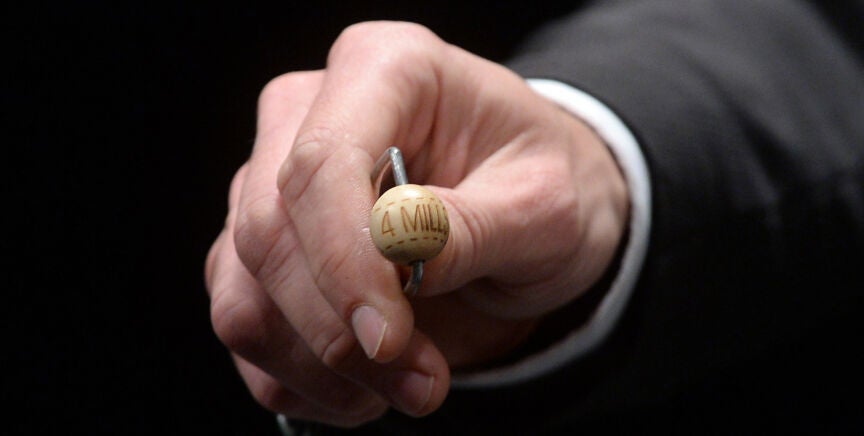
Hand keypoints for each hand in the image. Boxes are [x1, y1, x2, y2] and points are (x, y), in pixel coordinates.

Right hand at [205, 21, 627, 426]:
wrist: (531, 213)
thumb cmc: (542, 187)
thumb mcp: (544, 206)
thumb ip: (469, 228)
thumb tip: (395, 258)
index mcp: (384, 69)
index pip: (321, 162)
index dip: (343, 259)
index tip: (389, 339)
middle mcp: (309, 117)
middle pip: (267, 233)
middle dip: (337, 332)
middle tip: (423, 383)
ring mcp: (273, 183)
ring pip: (243, 294)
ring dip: (321, 367)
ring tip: (411, 386)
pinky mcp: (264, 251)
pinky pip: (249, 328)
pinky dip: (303, 380)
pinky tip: (370, 387)